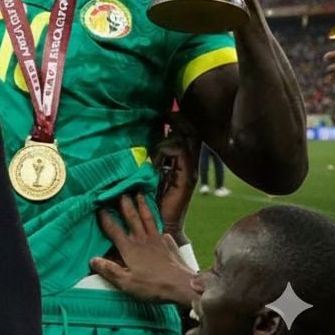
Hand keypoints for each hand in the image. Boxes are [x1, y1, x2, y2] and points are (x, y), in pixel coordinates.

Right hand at [90, 194, 197, 307]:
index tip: (98, 207)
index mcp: (130, 248)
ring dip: (143, 206)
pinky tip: (162, 232)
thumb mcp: (127, 282)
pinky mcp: (170, 246)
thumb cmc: (153, 286)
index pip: (114, 230)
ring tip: (140, 194)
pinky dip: (161, 230)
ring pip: (148, 220)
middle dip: (125, 204)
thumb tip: (93, 259)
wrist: (182, 286)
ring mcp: (158, 241)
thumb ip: (109, 270)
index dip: (105, 218)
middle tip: (121, 191)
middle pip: (132, 218)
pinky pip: (164, 234)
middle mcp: (143, 240)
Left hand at [155, 124, 200, 244]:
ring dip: (165, 141)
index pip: (187, 134)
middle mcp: (189, 164)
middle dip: (178, 121)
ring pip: (183, 142)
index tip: (164, 112)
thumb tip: (143, 138)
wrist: (158, 223)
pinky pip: (180, 154)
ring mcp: (189, 171)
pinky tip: (155, 161)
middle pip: (191, 134)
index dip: (179, 120)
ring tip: (153, 154)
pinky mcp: (187, 178)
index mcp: (181, 162)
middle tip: (165, 114)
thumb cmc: (148, 199)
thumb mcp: (147, 171)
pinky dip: (165, 151)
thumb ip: (150, 156)